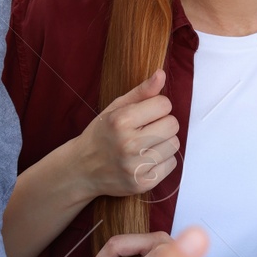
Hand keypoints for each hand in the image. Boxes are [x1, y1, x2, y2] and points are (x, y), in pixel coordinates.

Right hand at [61, 70, 179, 201]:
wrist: (82, 169)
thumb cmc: (101, 134)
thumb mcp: (115, 108)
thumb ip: (141, 92)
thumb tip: (161, 74)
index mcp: (121, 120)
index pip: (164, 104)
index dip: (157, 107)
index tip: (146, 114)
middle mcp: (129, 144)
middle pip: (172, 125)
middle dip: (163, 124)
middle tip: (147, 129)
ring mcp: (135, 166)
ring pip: (174, 144)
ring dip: (164, 142)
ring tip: (146, 145)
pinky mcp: (142, 183)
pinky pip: (171, 164)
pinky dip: (162, 160)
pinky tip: (145, 159)